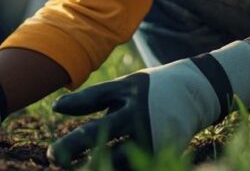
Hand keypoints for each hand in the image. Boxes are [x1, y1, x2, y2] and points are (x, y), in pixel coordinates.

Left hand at [47, 40, 249, 166]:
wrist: (197, 94)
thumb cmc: (151, 89)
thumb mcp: (122, 88)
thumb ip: (90, 99)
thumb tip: (55, 108)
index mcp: (129, 108)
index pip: (93, 129)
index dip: (70, 145)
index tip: (52, 154)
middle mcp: (142, 129)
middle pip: (104, 153)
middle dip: (78, 160)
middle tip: (58, 163)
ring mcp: (155, 145)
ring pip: (120, 167)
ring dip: (97, 168)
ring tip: (78, 169)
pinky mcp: (164, 156)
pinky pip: (136, 167)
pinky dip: (118, 168)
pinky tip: (104, 167)